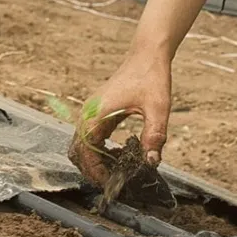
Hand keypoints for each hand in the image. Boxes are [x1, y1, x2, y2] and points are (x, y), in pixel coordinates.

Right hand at [67, 52, 171, 186]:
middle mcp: (89, 112)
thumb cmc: (151, 77)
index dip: (94, 170)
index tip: (109, 182)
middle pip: (78, 149)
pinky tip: (117, 154)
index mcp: (97, 113)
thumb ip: (154, 136)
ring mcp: (92, 110)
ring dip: (93, 160)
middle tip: (112, 182)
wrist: (147, 54)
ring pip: (82, 143)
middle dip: (91, 169)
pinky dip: (98, 149)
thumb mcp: (157, 108)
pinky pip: (90, 135)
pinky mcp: (99, 110)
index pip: (85, 150)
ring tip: (115, 171)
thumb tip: (151, 162)